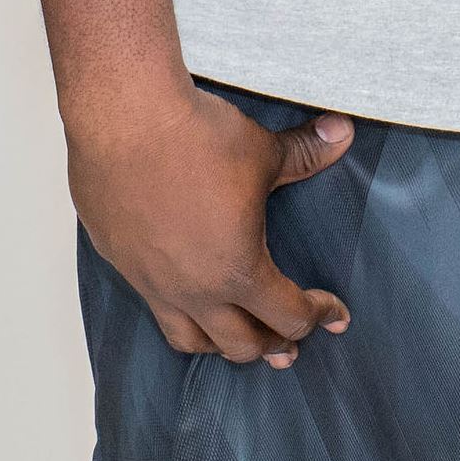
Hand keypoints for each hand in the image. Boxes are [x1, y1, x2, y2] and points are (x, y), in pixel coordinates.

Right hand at [69, 87, 352, 368]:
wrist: (122, 114)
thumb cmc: (194, 135)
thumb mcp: (261, 150)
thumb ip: (305, 154)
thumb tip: (342, 132)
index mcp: (238, 270)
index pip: (290, 318)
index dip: (319, 316)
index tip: (333, 312)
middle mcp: (193, 289)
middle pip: (241, 346)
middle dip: (272, 343)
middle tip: (287, 335)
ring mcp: (149, 278)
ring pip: (188, 339)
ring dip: (218, 341)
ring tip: (231, 330)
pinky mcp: (117, 257)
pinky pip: (149, 300)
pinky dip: (174, 304)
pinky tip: (179, 283)